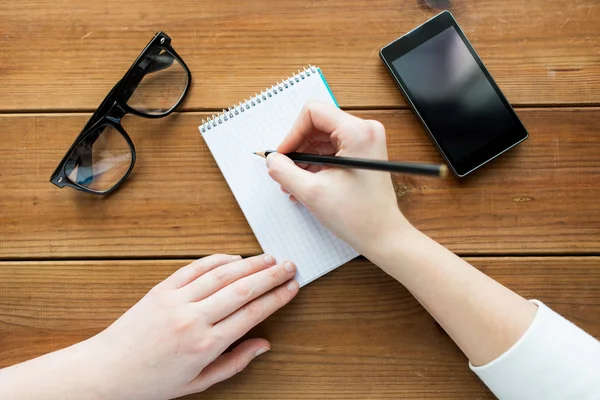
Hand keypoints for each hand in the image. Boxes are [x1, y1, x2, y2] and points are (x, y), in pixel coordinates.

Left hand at [89, 254, 298, 399]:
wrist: (107, 371)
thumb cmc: (152, 382)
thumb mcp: (198, 382)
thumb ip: (234, 363)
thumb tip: (263, 345)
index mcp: (206, 345)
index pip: (252, 313)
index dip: (277, 297)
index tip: (292, 287)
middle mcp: (194, 318)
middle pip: (243, 288)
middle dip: (271, 275)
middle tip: (290, 266)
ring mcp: (177, 300)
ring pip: (222, 274)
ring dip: (250, 263)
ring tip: (269, 258)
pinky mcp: (162, 289)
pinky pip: (194, 268)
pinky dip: (217, 259)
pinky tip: (234, 257)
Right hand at [266, 100, 409, 255]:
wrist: (383, 236)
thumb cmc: (358, 216)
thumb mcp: (312, 193)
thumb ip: (284, 172)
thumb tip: (271, 159)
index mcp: (357, 132)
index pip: (313, 113)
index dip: (293, 133)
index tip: (283, 156)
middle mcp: (364, 130)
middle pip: (317, 125)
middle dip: (298, 149)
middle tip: (285, 172)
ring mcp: (365, 141)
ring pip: (322, 139)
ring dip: (304, 159)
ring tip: (293, 184)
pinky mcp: (363, 153)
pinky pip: (331, 150)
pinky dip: (316, 165)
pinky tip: (306, 184)